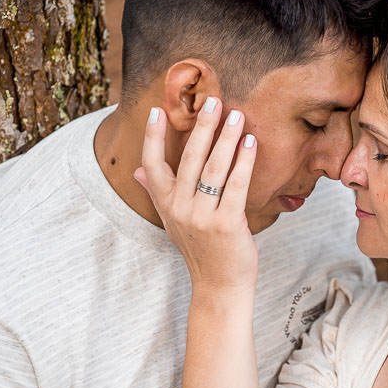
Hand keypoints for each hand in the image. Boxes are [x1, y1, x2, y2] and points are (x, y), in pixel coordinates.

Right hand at [134, 97, 258, 294]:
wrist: (219, 287)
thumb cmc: (200, 250)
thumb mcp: (173, 222)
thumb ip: (156, 193)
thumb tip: (136, 170)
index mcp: (165, 205)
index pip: (152, 164)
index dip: (153, 136)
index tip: (157, 109)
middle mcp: (180, 209)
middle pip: (189, 158)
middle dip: (202, 127)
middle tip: (213, 101)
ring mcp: (202, 217)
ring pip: (214, 168)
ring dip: (227, 138)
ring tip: (237, 115)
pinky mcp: (227, 224)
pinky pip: (236, 185)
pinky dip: (244, 162)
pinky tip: (251, 143)